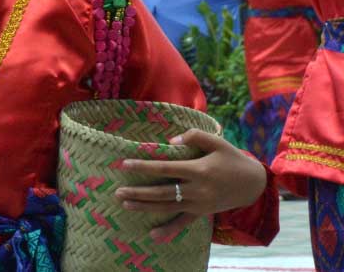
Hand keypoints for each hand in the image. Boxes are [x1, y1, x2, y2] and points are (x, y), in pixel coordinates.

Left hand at [114, 129, 266, 242]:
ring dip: (145, 207)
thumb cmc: (232, 158)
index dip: (144, 166)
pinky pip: (183, 223)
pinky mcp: (202, 213)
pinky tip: (153, 235)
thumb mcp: (217, 142)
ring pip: (167, 207)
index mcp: (198, 170)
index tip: (124, 164)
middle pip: (162, 192)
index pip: (165, 168)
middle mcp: (197, 190)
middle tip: (117, 192)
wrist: (254, 184)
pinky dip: (168, 230)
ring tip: (124, 204)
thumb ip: (194, 137)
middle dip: (138, 192)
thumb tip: (171, 141)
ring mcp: (199, 204)